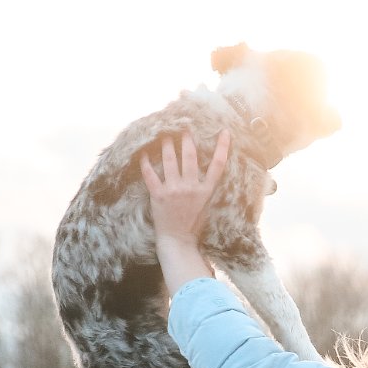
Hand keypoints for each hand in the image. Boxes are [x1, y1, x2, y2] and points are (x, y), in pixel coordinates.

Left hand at [139, 129, 230, 249]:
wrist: (178, 241)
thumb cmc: (193, 225)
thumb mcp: (206, 205)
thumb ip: (205, 188)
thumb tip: (204, 171)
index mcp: (205, 191)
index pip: (218, 165)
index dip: (222, 147)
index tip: (224, 132)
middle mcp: (190, 188)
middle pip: (190, 156)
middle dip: (187, 138)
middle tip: (183, 126)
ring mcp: (174, 191)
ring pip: (170, 160)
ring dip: (167, 144)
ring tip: (164, 134)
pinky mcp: (158, 196)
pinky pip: (150, 175)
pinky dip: (145, 163)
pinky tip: (143, 153)